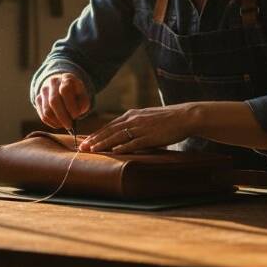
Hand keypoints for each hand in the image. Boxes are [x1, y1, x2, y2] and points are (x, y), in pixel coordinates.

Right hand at [35, 73, 89, 129]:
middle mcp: (53, 82)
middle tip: (70, 125)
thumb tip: (74, 116)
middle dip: (62, 117)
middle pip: (53, 101)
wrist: (63, 86)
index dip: (70, 105)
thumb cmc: (76, 94)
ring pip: (47, 110)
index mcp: (66, 78)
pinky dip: (51, 123)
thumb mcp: (83, 96)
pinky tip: (59, 123)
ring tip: (65, 125)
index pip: (65, 90)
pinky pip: (43, 115)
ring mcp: (44, 90)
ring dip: (57, 121)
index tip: (76, 115)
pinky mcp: (38, 99)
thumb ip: (82, 104)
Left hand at [78, 104, 200, 152]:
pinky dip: (123, 147)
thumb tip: (124, 134)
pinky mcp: (150, 136)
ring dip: (104, 143)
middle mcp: (134, 119)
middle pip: (110, 130)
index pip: (110, 125)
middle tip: (82, 147)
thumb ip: (135, 123)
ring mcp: (141, 128)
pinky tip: (114, 152)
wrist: (184, 116)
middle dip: (95, 139)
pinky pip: (133, 142)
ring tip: (92, 150)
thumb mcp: (147, 117)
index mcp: (132, 114)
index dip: (97, 134)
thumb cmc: (167, 119)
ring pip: (118, 136)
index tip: (86, 141)